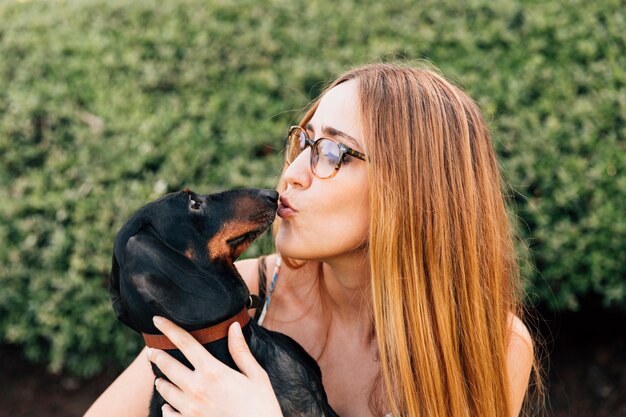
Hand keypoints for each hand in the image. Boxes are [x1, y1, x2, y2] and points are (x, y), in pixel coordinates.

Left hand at [147, 316, 282, 416]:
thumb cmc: (261, 407)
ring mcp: (190, 409)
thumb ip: (241, 351)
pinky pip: (168, 414)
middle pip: (168, 366)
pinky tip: (168, 406)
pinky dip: (166, 408)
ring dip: (160, 381)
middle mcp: (196, 389)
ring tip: (159, 378)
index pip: (185, 343)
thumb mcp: (257, 376)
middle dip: (157, 356)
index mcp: (213, 372)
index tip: (157, 320)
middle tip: (150, 351)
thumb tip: (233, 326)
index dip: (169, 329)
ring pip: (165, 390)